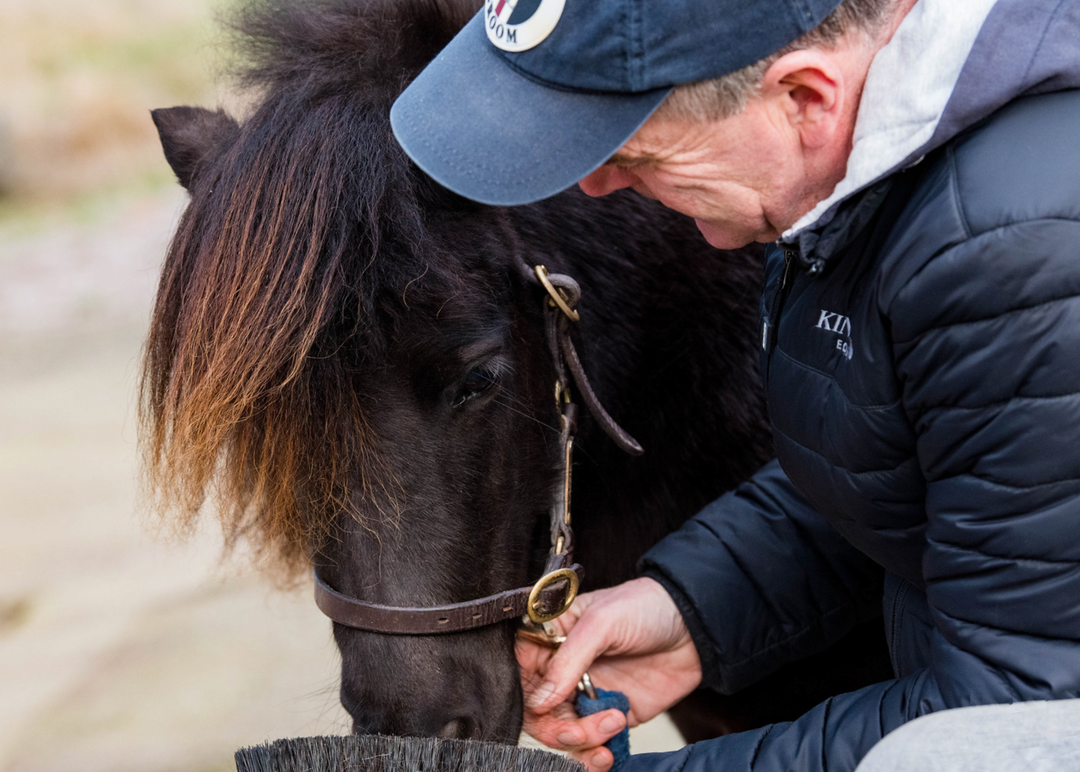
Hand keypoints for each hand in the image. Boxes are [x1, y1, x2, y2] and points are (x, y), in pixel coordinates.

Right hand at [516, 577, 702, 771]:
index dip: (526, 695)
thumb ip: (568, 660)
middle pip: (537, 712)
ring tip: (611, 726)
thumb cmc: (644, 606)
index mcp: (550, 639)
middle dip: (556, 729)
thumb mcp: (602, 622)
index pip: (519, 674)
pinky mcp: (610, 715)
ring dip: (581, 742)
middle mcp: (563, 670)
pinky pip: (592, 745)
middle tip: (580, 729)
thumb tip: (538, 701)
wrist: (695, 626)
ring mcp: (585, 694)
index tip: (544, 706)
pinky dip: (595, 755)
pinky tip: (611, 749)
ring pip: (562, 734)